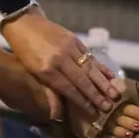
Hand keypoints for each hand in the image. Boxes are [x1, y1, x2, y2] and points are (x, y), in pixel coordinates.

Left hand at [1, 10, 121, 122]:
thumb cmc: (24, 51)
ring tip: (114, 94)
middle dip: (96, 95)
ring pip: (89, 68)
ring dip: (103, 82)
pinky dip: (100, 66)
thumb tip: (57, 115)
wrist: (23, 22)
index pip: (68, 89)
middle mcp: (60, 59)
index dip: (82, 101)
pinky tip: (110, 75)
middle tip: (108, 107)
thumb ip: (49, 91)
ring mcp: (68, 48)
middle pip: (82, 80)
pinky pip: (89, 55)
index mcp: (46, 70)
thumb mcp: (31, 72)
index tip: (93, 112)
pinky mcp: (74, 39)